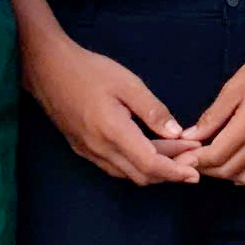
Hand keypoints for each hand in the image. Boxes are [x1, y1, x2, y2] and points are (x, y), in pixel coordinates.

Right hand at [19, 28, 199, 185]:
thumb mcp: (128, 84)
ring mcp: (89, 152)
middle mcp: (100, 149)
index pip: (150, 164)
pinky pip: (114, 167)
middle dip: (170, 173)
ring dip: (154, 170)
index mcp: (113, 132)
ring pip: (127, 174)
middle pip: (141, 175)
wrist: (48, 70)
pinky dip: (136, 165)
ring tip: (177, 157)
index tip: (196, 173)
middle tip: (193, 162)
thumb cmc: (90, 71)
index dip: (175, 172)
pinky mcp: (82, 149)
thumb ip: (153, 111)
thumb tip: (177, 134)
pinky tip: (150, 152)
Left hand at [189, 30, 244, 185]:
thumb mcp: (234, 87)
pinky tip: (241, 167)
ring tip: (217, 162)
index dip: (196, 159)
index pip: (217, 156)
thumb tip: (190, 136)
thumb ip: (213, 115)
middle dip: (207, 168)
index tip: (183, 155)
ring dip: (228, 175)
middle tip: (194, 158)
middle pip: (229, 169)